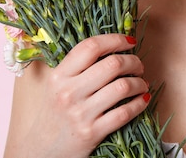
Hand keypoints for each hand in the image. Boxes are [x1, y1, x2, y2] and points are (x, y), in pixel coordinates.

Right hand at [4, 34, 149, 157]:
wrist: (42, 149)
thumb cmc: (55, 112)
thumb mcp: (57, 84)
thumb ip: (78, 66)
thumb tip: (113, 46)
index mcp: (59, 75)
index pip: (91, 47)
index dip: (115, 40)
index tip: (129, 42)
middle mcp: (69, 92)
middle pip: (112, 64)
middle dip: (133, 62)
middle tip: (139, 65)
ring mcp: (80, 113)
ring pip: (122, 87)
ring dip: (140, 83)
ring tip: (142, 83)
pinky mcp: (92, 132)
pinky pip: (125, 112)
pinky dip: (140, 103)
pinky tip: (143, 99)